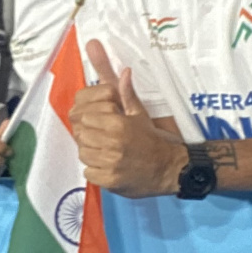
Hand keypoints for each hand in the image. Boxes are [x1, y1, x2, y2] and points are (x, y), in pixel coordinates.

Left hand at [69, 40, 183, 196]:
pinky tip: (107, 167)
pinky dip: (95, 171)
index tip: (99, 125)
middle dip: (89, 137)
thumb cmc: (152, 139)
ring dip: (91, 154)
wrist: (170, 167)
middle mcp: (113, 143)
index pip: (86, 118)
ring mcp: (111, 164)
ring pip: (83, 155)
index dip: (90, 121)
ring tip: (105, 153)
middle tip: (102, 140)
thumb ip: (127, 94)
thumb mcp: (140, 114)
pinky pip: (89, 173)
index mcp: (118, 124)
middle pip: (81, 136)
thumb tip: (125, 71)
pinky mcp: (111, 181)